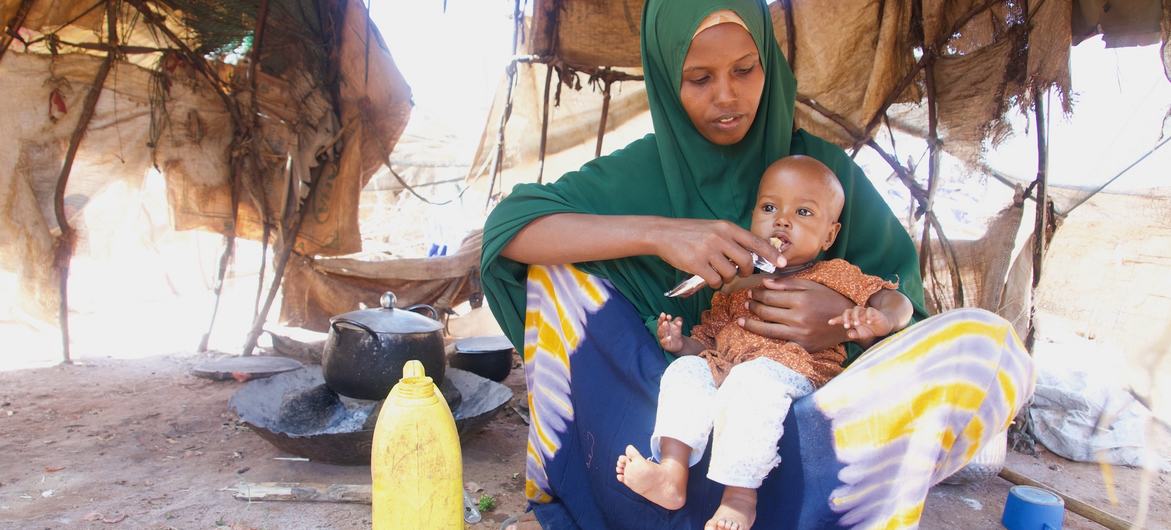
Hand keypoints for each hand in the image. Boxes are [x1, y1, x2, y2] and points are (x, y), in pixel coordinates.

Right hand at [651, 218, 784, 289]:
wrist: (664, 233)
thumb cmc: (691, 233)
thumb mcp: (714, 228)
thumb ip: (732, 239)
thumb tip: (753, 254)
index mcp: (727, 227)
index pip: (756, 241)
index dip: (772, 254)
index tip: (783, 263)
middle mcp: (720, 237)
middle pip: (747, 261)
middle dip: (747, 271)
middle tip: (740, 273)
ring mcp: (708, 250)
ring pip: (731, 274)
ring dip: (727, 278)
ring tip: (717, 272)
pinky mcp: (697, 263)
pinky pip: (715, 281)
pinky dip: (714, 283)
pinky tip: (707, 277)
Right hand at [656, 313, 684, 352]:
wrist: (677, 343)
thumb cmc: (675, 332)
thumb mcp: (677, 326)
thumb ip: (678, 321)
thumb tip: (679, 320)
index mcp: (662, 325)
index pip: (660, 321)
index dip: (662, 318)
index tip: (666, 315)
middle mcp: (661, 331)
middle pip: (660, 327)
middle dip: (662, 323)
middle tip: (666, 321)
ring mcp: (662, 338)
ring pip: (661, 334)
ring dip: (663, 330)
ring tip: (666, 325)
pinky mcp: (664, 344)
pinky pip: (664, 342)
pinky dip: (666, 340)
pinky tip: (669, 338)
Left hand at [741, 277, 853, 351]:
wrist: (849, 322)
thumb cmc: (829, 299)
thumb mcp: (811, 285)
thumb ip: (787, 284)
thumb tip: (764, 282)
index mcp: (801, 300)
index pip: (770, 296)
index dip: (757, 294)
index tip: (751, 292)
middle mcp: (799, 317)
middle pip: (766, 312)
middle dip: (753, 306)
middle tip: (746, 302)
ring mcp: (800, 334)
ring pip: (767, 329)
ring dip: (751, 324)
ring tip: (741, 320)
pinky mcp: (802, 346)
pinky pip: (778, 341)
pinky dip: (765, 336)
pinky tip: (756, 332)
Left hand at [828, 306, 892, 341]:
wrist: (883, 327)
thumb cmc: (869, 330)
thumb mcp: (861, 335)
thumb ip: (854, 334)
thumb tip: (849, 333)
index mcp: (852, 320)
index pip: (842, 318)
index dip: (836, 319)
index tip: (830, 322)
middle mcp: (857, 314)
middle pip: (848, 311)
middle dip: (845, 318)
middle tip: (846, 326)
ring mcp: (864, 312)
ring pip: (857, 309)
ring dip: (856, 316)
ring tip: (857, 324)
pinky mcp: (873, 311)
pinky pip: (869, 310)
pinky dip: (868, 315)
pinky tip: (869, 322)